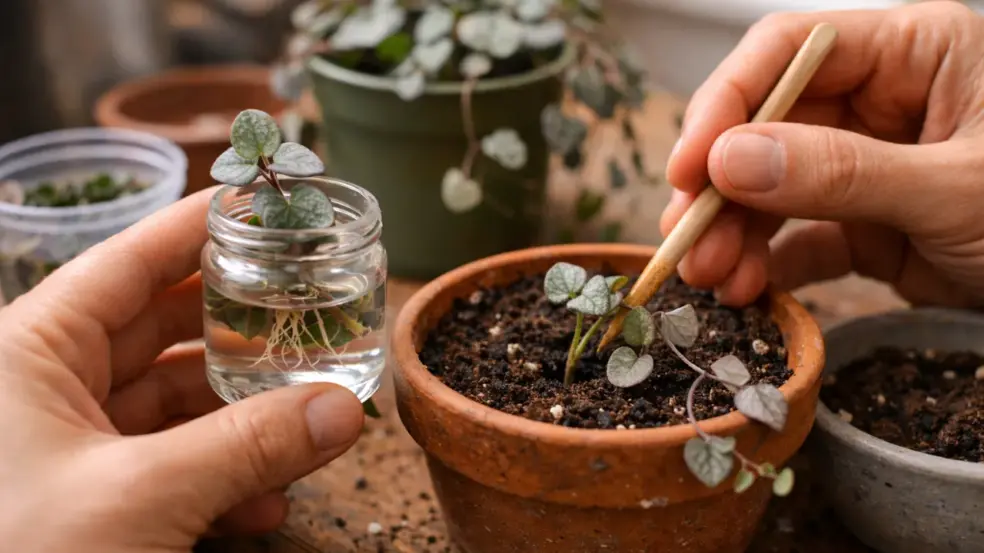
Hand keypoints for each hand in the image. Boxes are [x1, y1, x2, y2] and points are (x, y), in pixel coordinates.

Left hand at [0, 189, 364, 551]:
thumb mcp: (136, 499)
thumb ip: (246, 446)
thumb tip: (343, 410)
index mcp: (27, 353)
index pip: (127, 263)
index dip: (197, 226)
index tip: (262, 204)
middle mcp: (45, 389)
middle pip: (161, 330)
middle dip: (239, 329)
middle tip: (309, 312)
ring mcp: (68, 449)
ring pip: (173, 407)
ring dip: (242, 418)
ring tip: (310, 417)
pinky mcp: (89, 502)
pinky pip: (168, 468)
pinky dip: (219, 480)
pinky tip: (265, 502)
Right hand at [660, 2, 983, 307]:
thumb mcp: (957, 187)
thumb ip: (841, 172)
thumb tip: (728, 161)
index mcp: (914, 52)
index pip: (790, 52)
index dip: (726, 104)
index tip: (686, 168)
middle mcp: (881, 102)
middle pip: (766, 127)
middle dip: (719, 188)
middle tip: (684, 243)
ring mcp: (869, 167)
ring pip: (772, 188)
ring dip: (734, 234)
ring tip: (713, 281)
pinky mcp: (869, 227)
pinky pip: (801, 239)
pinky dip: (769, 266)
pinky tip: (747, 292)